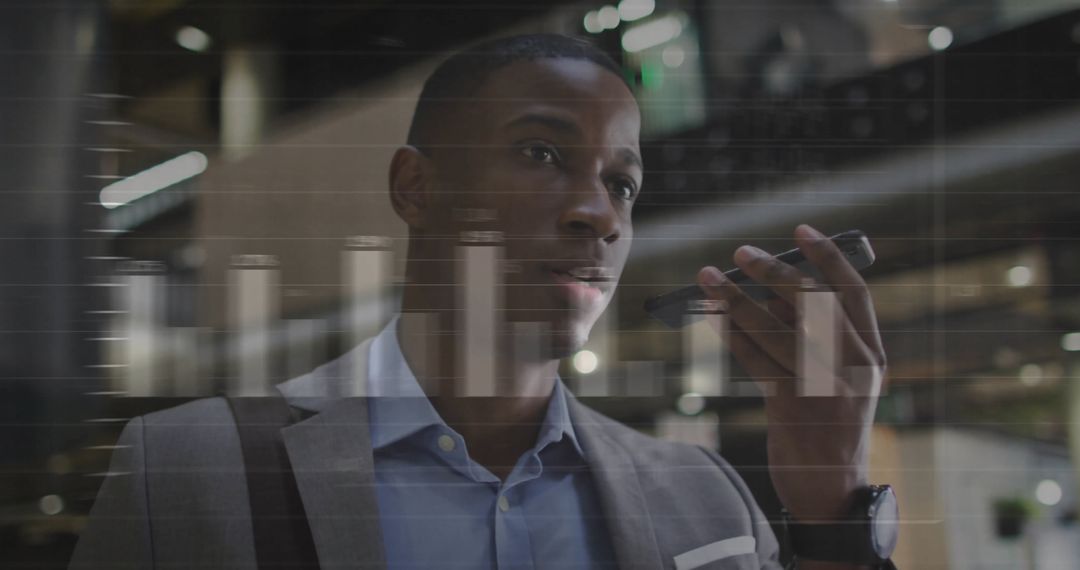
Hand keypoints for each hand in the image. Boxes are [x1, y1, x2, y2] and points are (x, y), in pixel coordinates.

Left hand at [696, 224, 886, 521]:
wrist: (831, 490)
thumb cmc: (829, 425)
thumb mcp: (838, 379)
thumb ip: (815, 336)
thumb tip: (772, 287)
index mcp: (871, 355)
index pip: (853, 293)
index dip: (828, 257)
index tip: (801, 230)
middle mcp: (852, 368)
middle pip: (810, 304)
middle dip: (772, 272)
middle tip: (741, 252)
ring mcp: (822, 388)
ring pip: (772, 328)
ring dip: (735, 299)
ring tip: (707, 277)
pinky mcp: (790, 406)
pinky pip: (753, 358)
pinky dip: (730, 333)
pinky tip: (711, 316)